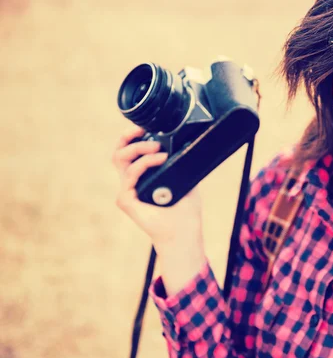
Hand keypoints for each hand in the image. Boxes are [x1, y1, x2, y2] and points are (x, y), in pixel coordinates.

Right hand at [112, 126, 205, 293]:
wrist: (184, 231)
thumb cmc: (185, 208)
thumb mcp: (186, 178)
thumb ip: (181, 161)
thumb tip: (187, 141)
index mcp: (143, 176)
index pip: (130, 151)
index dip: (133, 136)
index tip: (145, 126)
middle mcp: (132, 182)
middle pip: (119, 152)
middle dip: (129, 137)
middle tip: (145, 132)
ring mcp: (127, 191)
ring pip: (121, 159)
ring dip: (139, 148)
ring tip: (158, 148)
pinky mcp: (126, 200)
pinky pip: (130, 176)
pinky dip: (144, 165)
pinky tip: (160, 160)